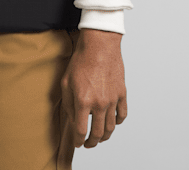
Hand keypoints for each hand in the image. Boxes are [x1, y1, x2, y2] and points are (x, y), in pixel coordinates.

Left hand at [61, 28, 126, 147]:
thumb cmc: (81, 60)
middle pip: (98, 133)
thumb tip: (73, 119)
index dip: (79, 140)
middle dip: (92, 142)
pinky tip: (113, 122)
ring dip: (105, 136)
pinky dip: (118, 122)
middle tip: (89, 143)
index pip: (81, 130)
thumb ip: (68, 103)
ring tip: (100, 137)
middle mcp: (99, 103)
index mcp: (83, 101)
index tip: (78, 143)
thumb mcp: (66, 81)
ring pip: (111, 127)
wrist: (99, 44)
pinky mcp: (122, 93)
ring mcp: (112, 99)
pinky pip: (122, 115)